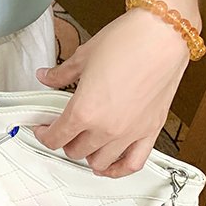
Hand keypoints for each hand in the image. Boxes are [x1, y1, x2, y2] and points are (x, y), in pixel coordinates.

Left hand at [32, 8, 190, 176]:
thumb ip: (62, 73)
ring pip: (100, 162)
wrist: (163, 35)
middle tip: (64, 128)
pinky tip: (110, 166)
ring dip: (88, 155)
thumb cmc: (127, 41)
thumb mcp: (84, 56)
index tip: (42, 128)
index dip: (44, 134)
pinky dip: (118, 170)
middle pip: (75, 151)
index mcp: (84, 110)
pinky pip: (133, 164)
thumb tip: (46, 77)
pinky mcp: (150, 131)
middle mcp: (106, 128)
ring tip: (85, 142)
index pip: (56, 137)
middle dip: (65, 141)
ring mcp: (130, 133)